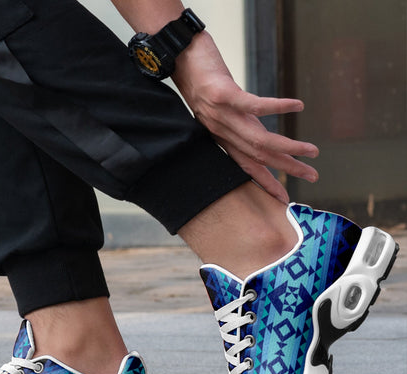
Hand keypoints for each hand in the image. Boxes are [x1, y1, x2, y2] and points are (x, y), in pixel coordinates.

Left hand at [172, 32, 318, 202]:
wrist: (180, 56)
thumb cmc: (202, 80)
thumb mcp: (221, 108)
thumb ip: (239, 124)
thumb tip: (259, 136)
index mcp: (222, 137)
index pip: (246, 165)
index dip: (265, 183)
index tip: (284, 198)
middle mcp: (221, 131)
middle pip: (257, 156)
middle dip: (285, 169)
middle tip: (313, 176)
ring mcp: (221, 115)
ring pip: (258, 139)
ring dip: (287, 148)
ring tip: (311, 151)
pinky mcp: (223, 94)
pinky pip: (253, 105)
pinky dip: (277, 107)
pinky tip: (297, 106)